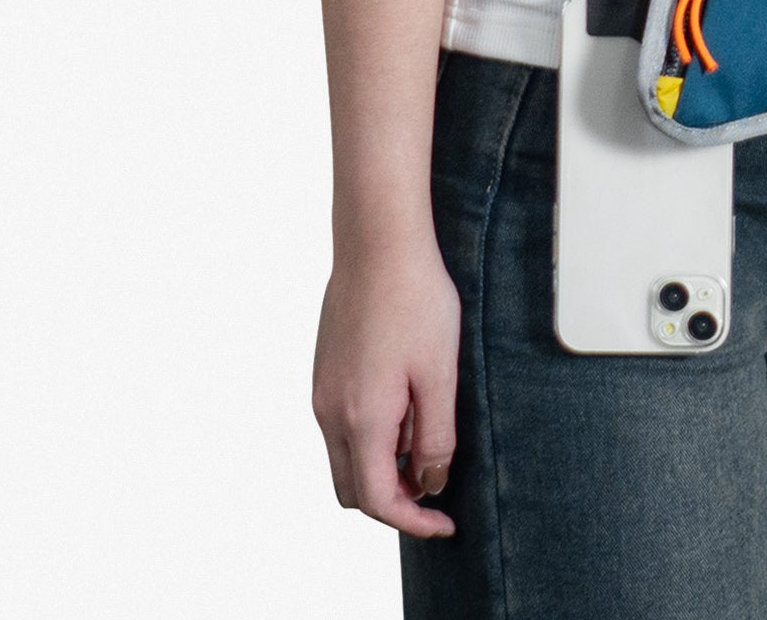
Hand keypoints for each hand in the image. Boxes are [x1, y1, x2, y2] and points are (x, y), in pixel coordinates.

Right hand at [312, 228, 462, 537]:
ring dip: (380, 467)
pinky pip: (340, 425)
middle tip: (434, 485)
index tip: (444, 523)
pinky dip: (369, 437)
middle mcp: (329, 411)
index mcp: (361, 418)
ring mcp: (322, 389)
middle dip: (392, 500)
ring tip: (425, 440)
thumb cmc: (415, 299)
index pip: (377, 500)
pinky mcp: (324, 369)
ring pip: (344, 458)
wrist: (378, 242)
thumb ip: (436, 436)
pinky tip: (404, 406)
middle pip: (352, 489)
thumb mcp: (440, 373)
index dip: (413, 521)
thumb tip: (429, 482)